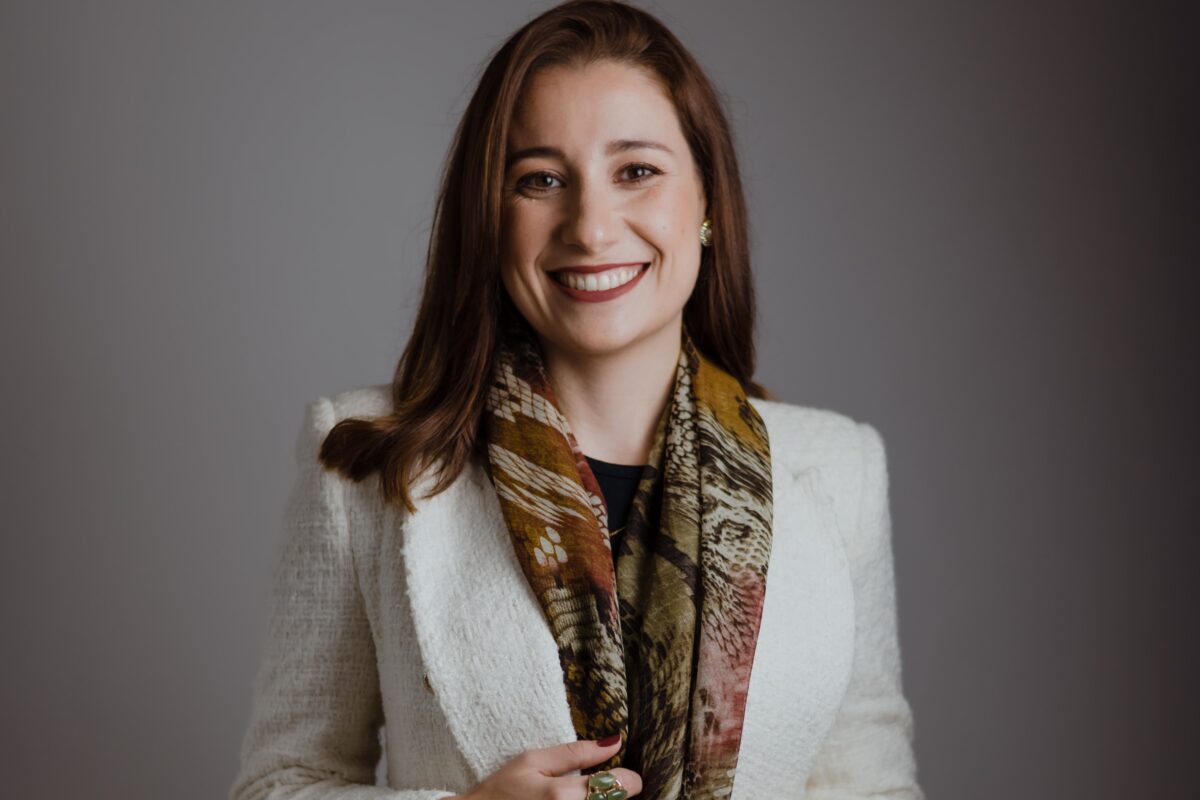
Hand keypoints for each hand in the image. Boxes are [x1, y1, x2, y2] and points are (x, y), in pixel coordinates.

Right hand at [457, 736, 641, 799]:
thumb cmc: (501, 790)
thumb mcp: (533, 762)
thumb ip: (576, 752)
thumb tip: (614, 741)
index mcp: (561, 795)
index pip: (616, 786)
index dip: (629, 778)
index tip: (628, 775)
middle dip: (618, 794)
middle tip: (607, 787)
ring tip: (591, 795)